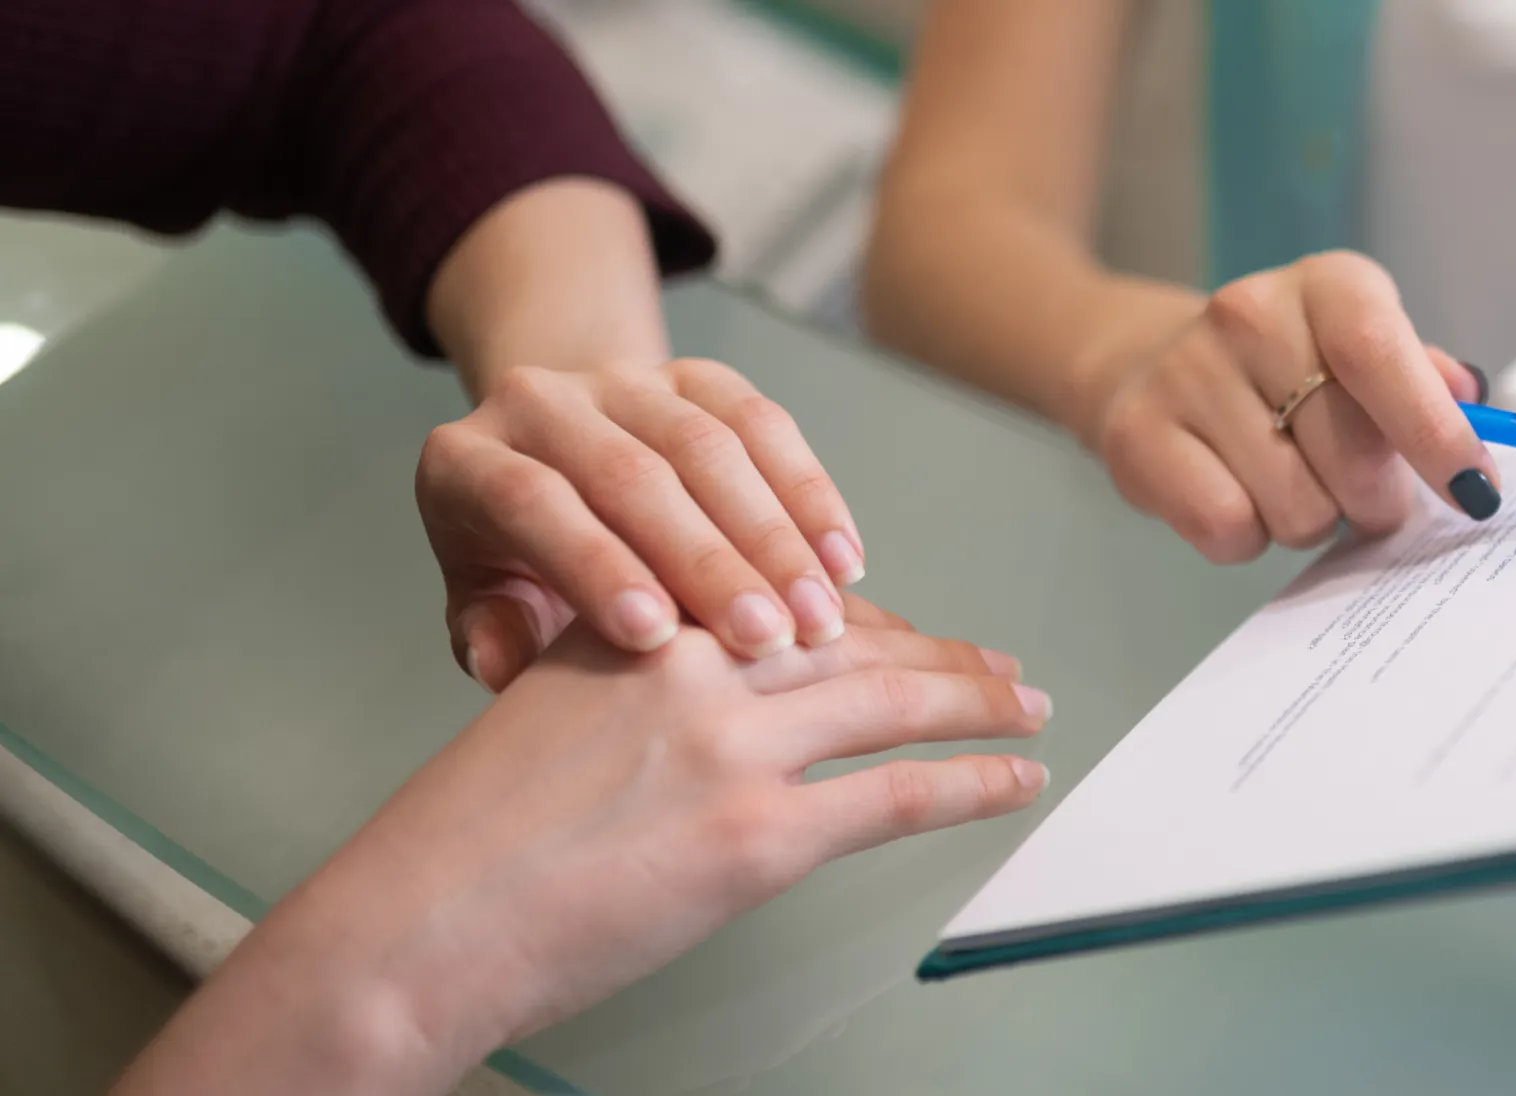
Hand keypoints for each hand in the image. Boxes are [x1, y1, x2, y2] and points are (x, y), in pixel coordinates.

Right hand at [113, 617, 1047, 1095]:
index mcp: (639, 626)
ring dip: (980, 703)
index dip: (863, 619)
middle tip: (1001, 663)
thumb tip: (699, 706)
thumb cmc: (464, 847)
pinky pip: (900, 794)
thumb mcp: (544, 716)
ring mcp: (732, 749)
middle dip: (942, 654)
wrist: (420, 924)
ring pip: (895, 702)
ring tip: (1030, 706)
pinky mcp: (758, 835)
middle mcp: (695, 666)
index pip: (781, 600)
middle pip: (855, 640)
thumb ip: (628, 689)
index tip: (907, 630)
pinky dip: (973, 782)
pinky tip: (1014, 778)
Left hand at [419, 356, 866, 690]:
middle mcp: (540, 401)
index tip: (656, 639)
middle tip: (768, 639)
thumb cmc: (522, 562)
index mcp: (467, 460)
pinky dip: (811, 495)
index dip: (596, 565)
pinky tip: (843, 563)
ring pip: (710, 446)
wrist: (558, 463)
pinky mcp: (697, 376)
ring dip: (776, 537)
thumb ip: (492, 635)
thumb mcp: (485, 601)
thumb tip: (508, 665)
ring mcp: (625, 380)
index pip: (533, 503)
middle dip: (709, 561)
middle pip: (633, 474)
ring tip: (821, 617)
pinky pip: (765, 423)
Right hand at [1076, 251, 1496, 563]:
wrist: (1151, 365)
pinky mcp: (1136, 436)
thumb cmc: (1290, 372)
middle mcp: (1250, 313)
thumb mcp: (1366, 353)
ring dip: (1311, 519)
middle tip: (1363, 494)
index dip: (1434, 432)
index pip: (1380, 355)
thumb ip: (1425, 380)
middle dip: (1376, 499)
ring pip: (1295, 507)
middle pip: (1349, 454)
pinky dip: (1249, 538)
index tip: (1474, 491)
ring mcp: (1185, 373)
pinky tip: (1241, 496)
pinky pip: (1229, 529)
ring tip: (1291, 483)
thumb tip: (1470, 401)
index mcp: (1328, 286)